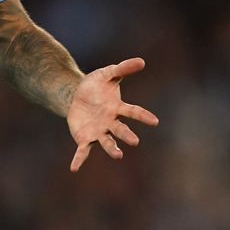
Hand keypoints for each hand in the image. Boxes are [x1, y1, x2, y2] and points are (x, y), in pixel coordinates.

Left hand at [66, 57, 158, 171]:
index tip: (154, 121)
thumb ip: (122, 68)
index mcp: (117, 108)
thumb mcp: (107, 74)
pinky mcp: (85, 138)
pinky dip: (79, 160)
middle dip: (126, 135)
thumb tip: (141, 61)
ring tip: (118, 155)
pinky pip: (83, 151)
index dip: (142, 116)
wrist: (76, 96)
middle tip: (134, 141)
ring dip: (112, 148)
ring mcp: (98, 132)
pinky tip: (74, 168)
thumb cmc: (95, 86)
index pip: (132, 112)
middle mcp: (110, 122)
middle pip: (120, 129)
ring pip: (107, 142)